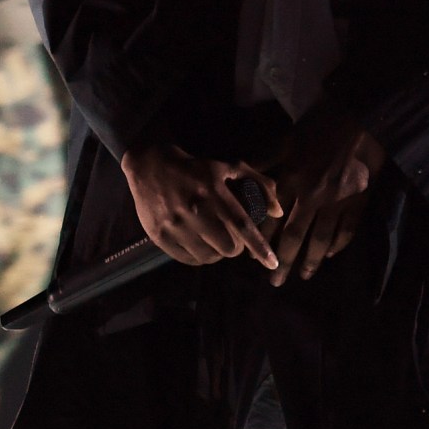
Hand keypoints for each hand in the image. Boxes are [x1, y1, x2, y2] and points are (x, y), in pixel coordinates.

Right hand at [121, 144, 277, 268]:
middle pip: (227, 247)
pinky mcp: (159, 235)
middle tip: (233, 240)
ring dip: (217, 253)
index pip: (241, 224)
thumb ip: (258, 184)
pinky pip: (188, 259)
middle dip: (236, 248)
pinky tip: (200, 245)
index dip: (259, 246)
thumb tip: (278, 211)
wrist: (150, 166)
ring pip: (208, 256)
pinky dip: (199, 257)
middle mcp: (194, 209)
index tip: (272, 263)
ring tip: (215, 242)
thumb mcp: (228, 167)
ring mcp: (174, 224)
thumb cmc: (195, 168)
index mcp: (213, 191)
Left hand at [265, 111, 385, 285]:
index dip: (262, 239)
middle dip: (284, 262)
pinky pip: (347, 229)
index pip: (272, 219)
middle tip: (275, 284)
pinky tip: (330, 254)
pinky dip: (338, 244)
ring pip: (321, 239)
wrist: (360, 117)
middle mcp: (311, 197)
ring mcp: (337, 202)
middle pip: (295, 237)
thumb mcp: (286, 139)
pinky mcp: (358, 201)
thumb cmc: (320, 125)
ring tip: (304, 276)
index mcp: (291, 181)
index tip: (253, 258)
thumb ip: (265, 162)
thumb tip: (241, 174)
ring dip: (311, 261)